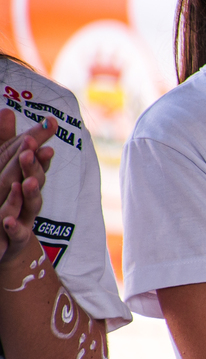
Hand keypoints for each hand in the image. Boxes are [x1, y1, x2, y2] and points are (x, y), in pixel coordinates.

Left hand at [0, 112, 55, 264]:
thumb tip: (7, 110)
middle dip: (34, 166)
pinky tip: (8, 219)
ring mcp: (24, 220)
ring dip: (30, 194)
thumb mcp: (3, 170)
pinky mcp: (15, 241)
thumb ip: (4, 142)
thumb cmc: (6, 205)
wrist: (5, 247)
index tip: (49, 124)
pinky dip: (15, 227)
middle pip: (35, 180)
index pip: (35, 161)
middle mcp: (28, 199)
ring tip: (25, 182)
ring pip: (31, 206)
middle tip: (32, 149)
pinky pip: (17, 235)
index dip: (40, 143)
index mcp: (24, 181)